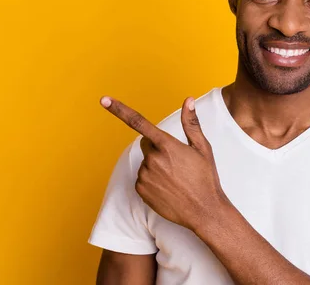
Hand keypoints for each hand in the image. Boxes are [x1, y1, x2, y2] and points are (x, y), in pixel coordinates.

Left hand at [100, 95, 229, 231]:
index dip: (119, 109)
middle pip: (146, 144)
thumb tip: (188, 100)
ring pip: (146, 162)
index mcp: (167, 145)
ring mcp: (145, 175)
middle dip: (158, 148)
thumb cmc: (205, 178)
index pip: (139, 122)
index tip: (104, 100)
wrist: (204, 211)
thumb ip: (191, 123)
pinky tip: (168, 188)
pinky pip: (142, 178)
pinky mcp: (141, 190)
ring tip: (175, 179)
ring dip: (156, 166)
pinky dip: (152, 181)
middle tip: (177, 162)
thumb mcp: (203, 148)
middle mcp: (153, 159)